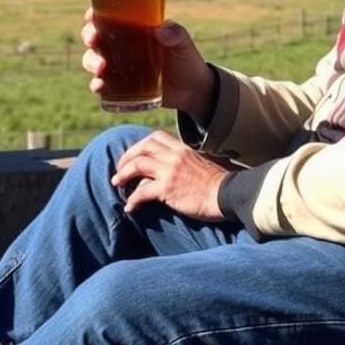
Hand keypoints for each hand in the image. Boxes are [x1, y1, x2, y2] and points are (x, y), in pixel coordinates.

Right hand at [80, 11, 214, 118]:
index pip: (109, 16)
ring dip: (91, 61)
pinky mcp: (120, 87)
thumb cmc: (186, 59)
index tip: (91, 15)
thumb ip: (177, 35)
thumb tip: (161, 31)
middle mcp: (122, 45)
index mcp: (134, 29)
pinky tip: (100, 86)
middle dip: (89, 36)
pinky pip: (101, 84)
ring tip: (101, 67)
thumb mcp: (184, 44)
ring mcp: (119, 66)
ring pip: (93, 59)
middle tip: (94, 40)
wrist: (192, 91)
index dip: (95, 13)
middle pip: (95, 36)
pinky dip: (96, 85)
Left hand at [111, 130, 228, 218]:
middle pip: (142, 148)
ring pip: (138, 164)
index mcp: (182, 149)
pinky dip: (133, 199)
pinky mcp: (168, 189)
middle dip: (127, 157)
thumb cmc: (216, 184)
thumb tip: (169, 170)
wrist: (228, 194)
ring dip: (123, 174)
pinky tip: (130, 207)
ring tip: (116, 183)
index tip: (133, 155)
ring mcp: (170, 171)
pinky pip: (142, 191)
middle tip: (119, 169)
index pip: (155, 137)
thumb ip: (183, 162)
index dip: (140, 145)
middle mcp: (174, 156)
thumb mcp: (199, 164)